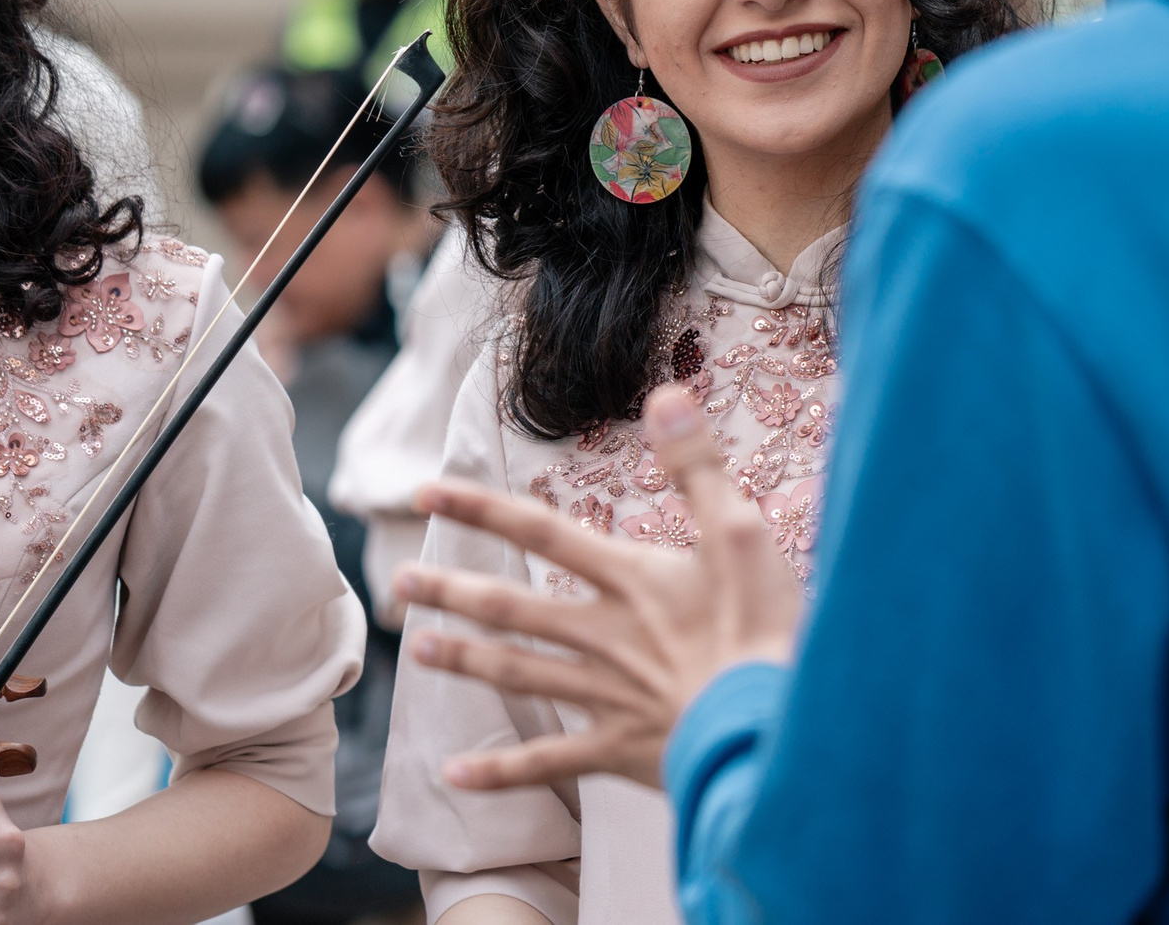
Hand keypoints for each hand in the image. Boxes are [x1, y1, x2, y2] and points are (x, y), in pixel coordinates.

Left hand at [394, 384, 802, 790]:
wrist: (772, 732)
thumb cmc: (764, 631)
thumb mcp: (742, 534)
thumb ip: (699, 466)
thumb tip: (666, 394)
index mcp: (631, 581)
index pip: (542, 533)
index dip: (481, 510)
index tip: (427, 493)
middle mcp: (605, 636)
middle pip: (512, 608)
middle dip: (451, 592)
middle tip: (397, 583)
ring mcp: (608, 696)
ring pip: (520, 675)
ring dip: (465, 661)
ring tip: (416, 650)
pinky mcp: (620, 750)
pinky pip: (548, 763)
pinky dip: (500, 773)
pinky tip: (453, 775)